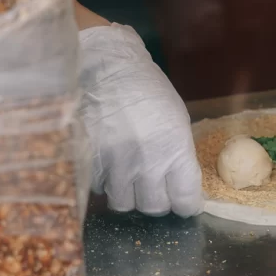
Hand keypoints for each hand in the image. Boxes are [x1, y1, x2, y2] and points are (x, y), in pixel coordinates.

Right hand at [78, 24, 202, 215]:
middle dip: (157, 201)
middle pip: (155, 208)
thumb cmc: (146, 89)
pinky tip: (108, 164)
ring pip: (125, 204)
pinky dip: (105, 182)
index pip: (186, 200)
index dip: (186, 204)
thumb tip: (182, 188)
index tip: (183, 201)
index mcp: (176, 150)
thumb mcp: (176, 119)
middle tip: (154, 186)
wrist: (104, 66)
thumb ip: (179, 156)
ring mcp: (116, 166)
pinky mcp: (89, 163)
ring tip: (128, 174)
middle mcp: (148, 163)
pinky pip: (100, 189)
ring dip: (129, 194)